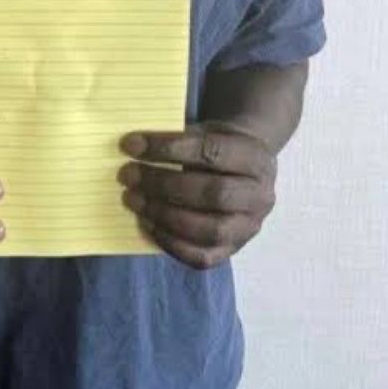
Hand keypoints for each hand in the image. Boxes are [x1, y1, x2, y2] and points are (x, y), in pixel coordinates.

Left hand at [118, 121, 276, 269]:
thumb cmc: (218, 145)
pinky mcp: (233, 250)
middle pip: (212, 194)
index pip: (212, 152)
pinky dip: (170, 243)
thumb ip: (178, 138)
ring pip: (209, 230)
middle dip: (163, 185)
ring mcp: (249, 228)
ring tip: (132, 199)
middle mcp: (260, 196)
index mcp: (255, 157)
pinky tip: (146, 223)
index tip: (130, 144)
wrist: (247, 168)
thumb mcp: (206, 130)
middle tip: (127, 174)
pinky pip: (202, 258)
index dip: (169, 148)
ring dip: (163, 215)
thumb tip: (133, 146)